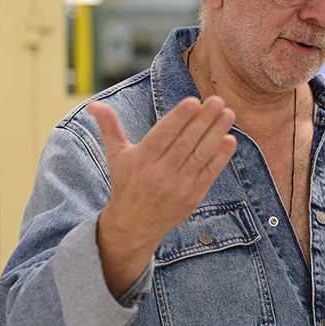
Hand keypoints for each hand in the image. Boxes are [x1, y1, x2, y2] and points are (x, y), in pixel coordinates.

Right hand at [87, 96, 236, 297]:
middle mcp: (159, 173)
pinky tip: (230, 140)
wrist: (134, 224)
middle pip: (185, 142)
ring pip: (200, 155)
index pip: (163, 135)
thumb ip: (109, 127)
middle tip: (218, 101)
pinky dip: (221, 157)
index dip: (179, 118)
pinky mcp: (192, 196)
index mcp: (141, 160)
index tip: (194, 101)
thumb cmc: (126, 183)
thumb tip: (93, 104)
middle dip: (203, 120)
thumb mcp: (115, 155)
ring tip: (228, 114)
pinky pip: (209, 174)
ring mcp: (178, 186)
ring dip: (216, 134)